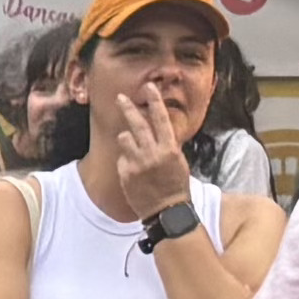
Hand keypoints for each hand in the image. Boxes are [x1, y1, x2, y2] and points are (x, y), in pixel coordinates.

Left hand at [84, 81, 193, 220]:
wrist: (166, 211)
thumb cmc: (176, 186)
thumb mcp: (178, 161)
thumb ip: (167, 145)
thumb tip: (158, 130)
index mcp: (169, 149)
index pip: (161, 118)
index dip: (154, 101)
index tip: (149, 87)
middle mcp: (152, 153)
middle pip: (137, 124)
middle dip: (128, 108)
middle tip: (121, 97)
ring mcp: (137, 163)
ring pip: (124, 138)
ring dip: (126, 137)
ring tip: (130, 142)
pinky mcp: (125, 173)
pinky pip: (122, 158)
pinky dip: (126, 160)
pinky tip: (134, 170)